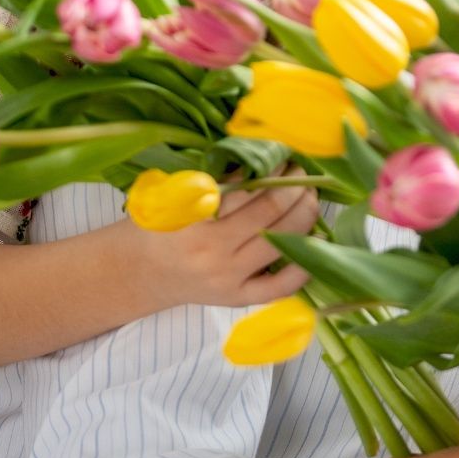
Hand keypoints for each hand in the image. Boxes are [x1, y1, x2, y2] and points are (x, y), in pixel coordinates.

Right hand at [128, 176, 319, 310]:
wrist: (141, 273)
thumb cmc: (160, 227)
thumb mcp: (175, 197)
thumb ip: (216, 182)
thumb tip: (265, 161)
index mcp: (193, 219)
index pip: (246, 189)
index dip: (272, 171)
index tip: (284, 158)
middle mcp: (212, 251)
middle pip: (269, 213)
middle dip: (294, 188)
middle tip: (302, 174)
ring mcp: (228, 278)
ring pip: (281, 242)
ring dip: (304, 214)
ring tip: (310, 197)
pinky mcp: (238, 299)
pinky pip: (281, 286)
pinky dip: (304, 264)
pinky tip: (316, 242)